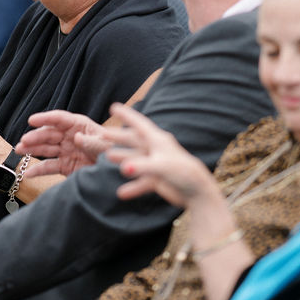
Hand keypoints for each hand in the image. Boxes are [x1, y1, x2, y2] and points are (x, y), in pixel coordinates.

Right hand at [16, 110, 109, 176]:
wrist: (118, 171)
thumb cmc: (115, 151)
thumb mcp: (106, 145)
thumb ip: (91, 141)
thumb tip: (76, 138)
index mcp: (79, 125)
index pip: (59, 119)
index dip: (45, 118)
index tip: (31, 120)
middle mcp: (69, 136)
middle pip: (49, 134)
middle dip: (35, 137)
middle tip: (23, 141)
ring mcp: (66, 151)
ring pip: (45, 149)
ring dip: (31, 150)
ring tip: (19, 151)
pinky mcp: (65, 166)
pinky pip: (49, 167)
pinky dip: (38, 170)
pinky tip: (28, 173)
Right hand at [105, 103, 219, 206]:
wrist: (197, 192)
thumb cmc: (183, 173)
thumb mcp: (160, 166)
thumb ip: (141, 166)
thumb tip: (123, 168)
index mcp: (158, 140)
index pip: (140, 124)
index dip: (127, 115)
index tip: (114, 107)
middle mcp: (156, 150)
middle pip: (134, 140)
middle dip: (119, 137)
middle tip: (102, 133)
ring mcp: (156, 165)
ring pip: (135, 159)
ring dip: (122, 157)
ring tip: (107, 156)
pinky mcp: (158, 180)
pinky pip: (141, 181)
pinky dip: (132, 187)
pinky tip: (122, 193)